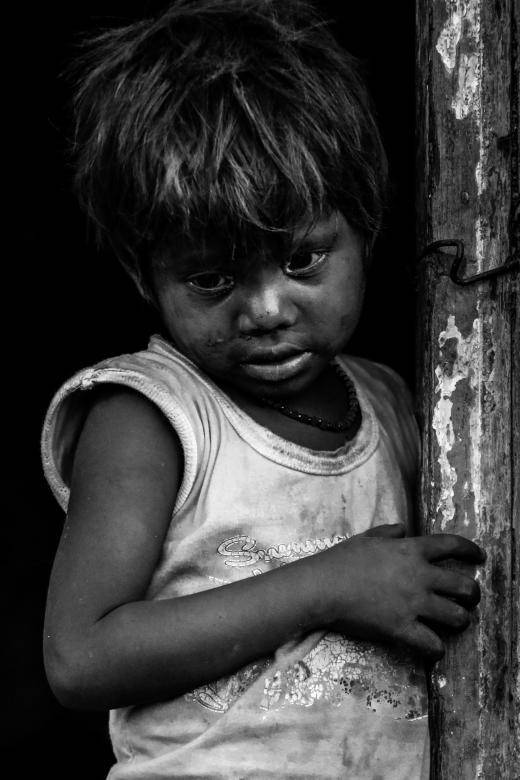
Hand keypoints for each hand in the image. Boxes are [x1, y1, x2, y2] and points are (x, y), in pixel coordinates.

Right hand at [316, 524, 483, 659]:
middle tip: (469, 598)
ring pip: (457, 617)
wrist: (323, 587)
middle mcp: (419, 576)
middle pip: (464, 586)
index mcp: (411, 550)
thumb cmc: (341, 560)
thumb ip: (388, 532)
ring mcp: (413, 604)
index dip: (471, 550)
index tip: (480, 556)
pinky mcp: (402, 628)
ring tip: (456, 622)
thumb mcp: (366, 538)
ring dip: (460, 620)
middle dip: (472, 593)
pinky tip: (434, 648)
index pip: (452, 545)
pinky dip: (437, 648)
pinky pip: (432, 644)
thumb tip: (403, 529)